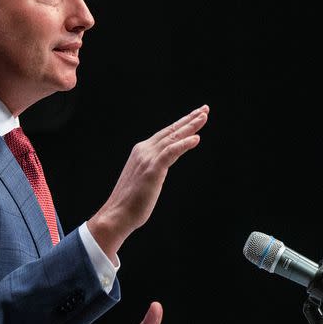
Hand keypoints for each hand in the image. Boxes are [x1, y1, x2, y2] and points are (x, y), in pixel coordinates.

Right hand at [88, 105, 208, 257]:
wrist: (117, 214)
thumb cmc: (131, 202)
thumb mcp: (144, 179)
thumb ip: (153, 168)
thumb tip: (161, 167)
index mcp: (142, 151)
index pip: (166, 134)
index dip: (182, 124)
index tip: (196, 116)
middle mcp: (144, 150)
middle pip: (171, 131)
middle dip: (189, 119)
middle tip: (205, 109)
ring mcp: (147, 158)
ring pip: (172, 138)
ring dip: (190, 127)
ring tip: (203, 117)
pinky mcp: (152, 169)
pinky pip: (171, 152)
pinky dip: (184, 144)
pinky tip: (196, 138)